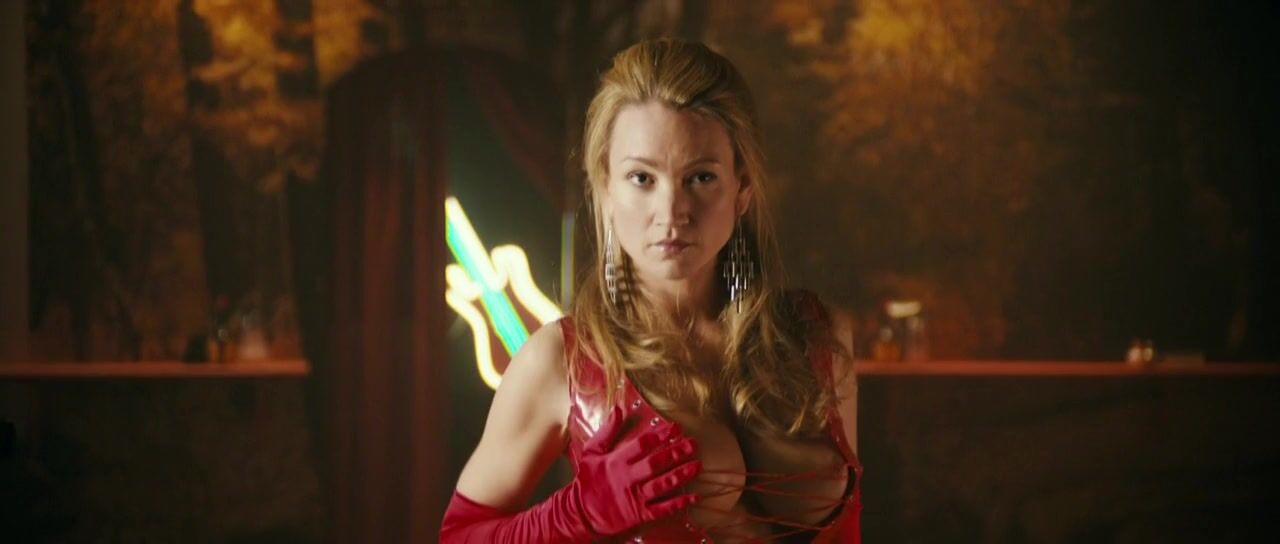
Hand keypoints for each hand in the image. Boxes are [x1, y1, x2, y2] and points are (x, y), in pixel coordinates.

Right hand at [572, 404, 701, 535]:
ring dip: (681, 475)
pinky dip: (678, 503)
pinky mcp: (640, 514)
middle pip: (656, 463)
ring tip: (697, 465)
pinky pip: (662, 509)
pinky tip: (693, 497)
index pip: (642, 445)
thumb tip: (618, 409)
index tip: (675, 427)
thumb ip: (607, 432)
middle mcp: (627, 478)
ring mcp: (635, 498)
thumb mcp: (591, 452)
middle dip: (676, 453)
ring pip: (662, 485)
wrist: (580, 513)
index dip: (660, 435)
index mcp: (616, 461)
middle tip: (693, 443)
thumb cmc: (587, 480)